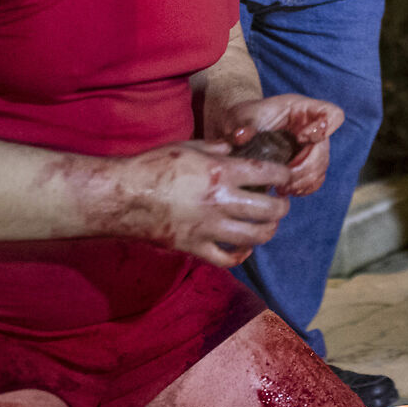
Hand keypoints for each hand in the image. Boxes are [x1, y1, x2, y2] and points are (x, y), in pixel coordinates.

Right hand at [110, 142, 293, 267]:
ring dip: (267, 231)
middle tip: (281, 203)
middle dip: (282, 207)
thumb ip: (214, 148)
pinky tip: (243, 249)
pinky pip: (227, 258)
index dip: (283, 174)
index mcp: (220, 172)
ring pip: (255, 237)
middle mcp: (220, 201)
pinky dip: (240, 256)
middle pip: (269, 210)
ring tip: (268, 225)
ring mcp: (209, 227)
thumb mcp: (187, 147)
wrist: (123, 195)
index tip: (285, 176)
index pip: (267, 173)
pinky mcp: (195, 247)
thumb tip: (232, 149)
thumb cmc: (152, 166)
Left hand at [217, 93, 344, 198]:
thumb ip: (242, 124)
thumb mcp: (240, 116)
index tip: (300, 138)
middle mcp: (311, 127)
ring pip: (321, 167)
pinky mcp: (305, 163)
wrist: (240, 130)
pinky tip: (287, 190)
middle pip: (325, 149)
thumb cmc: (243, 117)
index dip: (323, 129)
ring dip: (304, 181)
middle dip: (306, 166)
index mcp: (302, 109)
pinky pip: (315, 179)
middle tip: (285, 178)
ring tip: (282, 187)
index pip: (331, 114)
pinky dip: (304, 187)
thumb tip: (241, 136)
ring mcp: (311, 147)